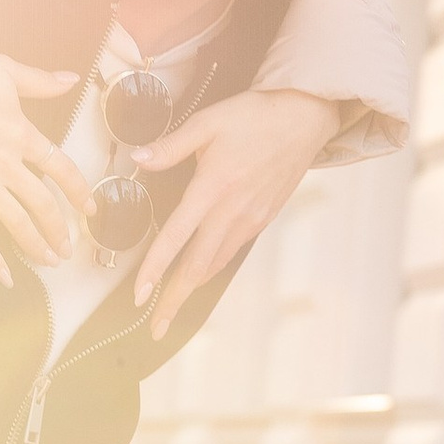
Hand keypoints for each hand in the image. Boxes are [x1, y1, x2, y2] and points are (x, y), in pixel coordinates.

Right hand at [0, 46, 87, 286]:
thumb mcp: (4, 69)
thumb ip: (40, 81)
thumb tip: (71, 79)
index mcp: (21, 134)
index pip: (61, 168)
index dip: (78, 190)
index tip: (89, 206)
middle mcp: (7, 164)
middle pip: (44, 204)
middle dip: (60, 229)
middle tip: (69, 247)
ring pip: (19, 223)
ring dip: (38, 247)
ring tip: (50, 262)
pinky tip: (6, 277)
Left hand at [131, 87, 340, 337]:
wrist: (305, 118)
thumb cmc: (255, 115)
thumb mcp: (208, 121)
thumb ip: (171, 145)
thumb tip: (138, 158)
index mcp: (212, 188)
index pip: (175, 238)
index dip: (154, 269)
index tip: (138, 295)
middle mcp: (231, 211)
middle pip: (196, 267)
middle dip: (173, 301)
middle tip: (154, 328)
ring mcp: (250, 218)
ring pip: (215, 264)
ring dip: (191, 289)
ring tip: (171, 309)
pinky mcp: (262, 218)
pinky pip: (231, 251)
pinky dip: (211, 268)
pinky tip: (199, 274)